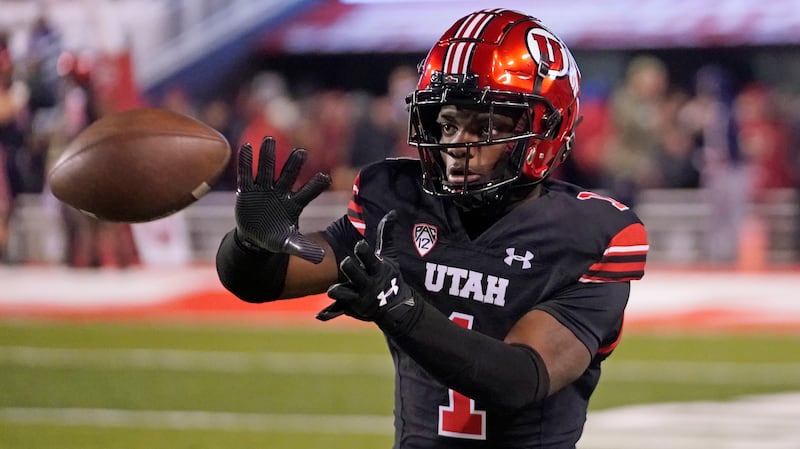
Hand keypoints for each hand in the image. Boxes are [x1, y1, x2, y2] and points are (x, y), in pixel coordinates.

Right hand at [235, 137, 330, 262]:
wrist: (255, 238)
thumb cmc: (275, 238)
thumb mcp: (289, 244)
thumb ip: (303, 248)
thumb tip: (319, 258)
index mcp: (294, 204)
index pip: (308, 193)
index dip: (316, 185)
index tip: (326, 177)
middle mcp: (280, 192)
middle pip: (288, 176)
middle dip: (293, 164)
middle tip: (301, 152)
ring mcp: (264, 189)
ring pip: (267, 170)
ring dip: (268, 156)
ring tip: (269, 140)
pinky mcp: (247, 190)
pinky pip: (246, 174)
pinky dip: (246, 162)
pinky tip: (246, 147)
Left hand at [317, 211, 418, 332]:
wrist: (395, 307)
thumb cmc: (389, 276)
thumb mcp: (389, 256)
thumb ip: (386, 235)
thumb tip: (392, 212)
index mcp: (377, 270)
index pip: (371, 260)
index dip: (365, 253)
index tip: (359, 245)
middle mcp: (368, 284)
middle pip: (357, 276)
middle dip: (352, 270)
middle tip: (345, 262)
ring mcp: (359, 297)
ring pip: (346, 295)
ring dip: (339, 292)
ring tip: (331, 290)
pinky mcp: (350, 308)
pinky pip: (338, 311)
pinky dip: (329, 314)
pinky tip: (319, 316)